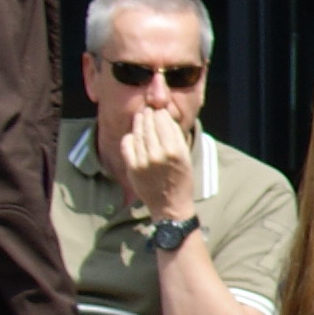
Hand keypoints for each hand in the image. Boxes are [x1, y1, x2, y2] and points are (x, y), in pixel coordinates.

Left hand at [116, 106, 194, 221]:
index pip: (164, 122)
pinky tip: (133, 134)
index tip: (158, 109)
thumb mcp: (186, 156)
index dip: (160, 113)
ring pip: (138, 133)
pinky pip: (127, 145)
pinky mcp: (132, 167)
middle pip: (149, 125)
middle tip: (147, 109)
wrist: (170, 205)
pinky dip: (129, 137)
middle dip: (148, 115)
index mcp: (175, 151)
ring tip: (140, 117)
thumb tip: (164, 117)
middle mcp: (158, 154)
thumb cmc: (181, 179)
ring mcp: (143, 161)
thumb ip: (175, 137)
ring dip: (138, 123)